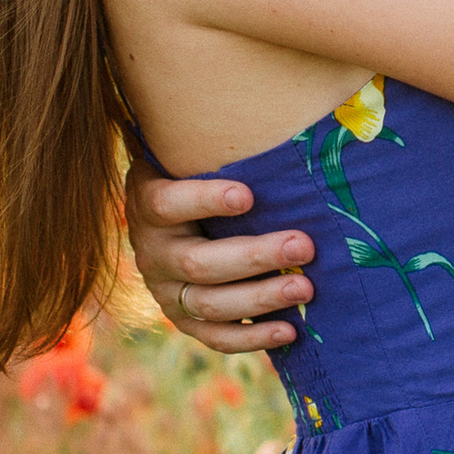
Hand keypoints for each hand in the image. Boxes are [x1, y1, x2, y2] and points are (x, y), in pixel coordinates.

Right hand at [123, 161, 313, 355]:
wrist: (166, 221)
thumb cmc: (195, 175)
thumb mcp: (189, 154)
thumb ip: (220, 143)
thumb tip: (297, 115)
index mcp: (148, 203)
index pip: (167, 204)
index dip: (204, 201)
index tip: (248, 195)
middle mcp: (152, 252)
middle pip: (198, 263)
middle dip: (255, 256)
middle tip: (303, 245)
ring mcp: (166, 292)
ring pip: (210, 304)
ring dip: (261, 298)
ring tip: (305, 287)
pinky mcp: (185, 321)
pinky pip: (216, 337)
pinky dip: (252, 338)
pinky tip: (290, 330)